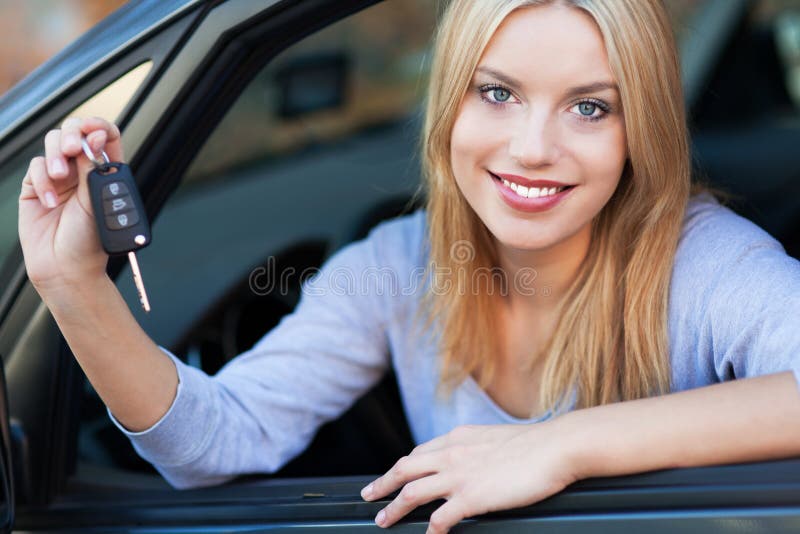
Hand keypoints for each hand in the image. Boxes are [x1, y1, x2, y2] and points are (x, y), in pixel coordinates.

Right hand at [18, 117, 123, 292]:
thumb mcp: (97, 201)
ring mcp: (58, 177)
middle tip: (71, 150)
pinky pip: (36, 167)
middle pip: (75, 133)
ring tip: (59, 177)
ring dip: (54, 156)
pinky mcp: (36, 187)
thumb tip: (94, 137)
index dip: (99, 126)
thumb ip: (93, 168)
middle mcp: (83, 171)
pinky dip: (42, 181)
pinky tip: (49, 201)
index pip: (106, 137)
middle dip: (72, 135)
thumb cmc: (90, 241)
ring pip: (53, 143)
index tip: (92, 129)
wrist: (66, 268)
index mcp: (105, 172)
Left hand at [361, 422, 578, 532]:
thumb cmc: (536, 444)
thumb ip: (477, 448)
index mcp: (458, 438)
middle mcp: (451, 454)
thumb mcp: (495, 437)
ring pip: (412, 493)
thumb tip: (474, 460)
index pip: (419, 452)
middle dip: (383, 484)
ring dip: (394, 508)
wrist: (556, 447)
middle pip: (405, 469)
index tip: (393, 475)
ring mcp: (459, 476)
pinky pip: (440, 519)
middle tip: (368, 496)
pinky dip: (429, 531)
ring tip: (383, 521)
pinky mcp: (471, 497)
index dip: (402, 467)